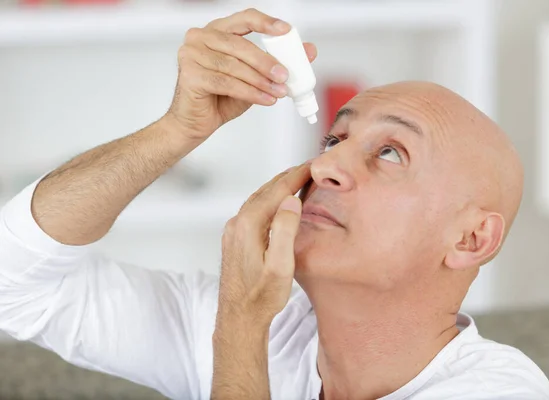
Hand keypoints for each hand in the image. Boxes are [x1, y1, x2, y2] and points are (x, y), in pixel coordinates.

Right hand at [163, 8, 317, 139]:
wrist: (194, 123)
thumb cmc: (220, 98)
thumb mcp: (255, 78)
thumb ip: (277, 63)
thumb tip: (309, 51)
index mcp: (217, 31)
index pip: (244, 18)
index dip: (266, 23)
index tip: (286, 31)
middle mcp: (200, 38)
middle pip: (240, 44)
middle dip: (266, 62)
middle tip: (285, 75)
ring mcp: (191, 54)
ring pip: (234, 66)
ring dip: (260, 81)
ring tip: (279, 92)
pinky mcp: (190, 75)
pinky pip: (226, 82)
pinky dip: (250, 92)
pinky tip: (265, 99)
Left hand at [217, 163, 310, 327]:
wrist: (238, 317)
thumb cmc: (262, 297)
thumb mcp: (280, 267)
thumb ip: (285, 231)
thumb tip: (291, 200)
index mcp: (249, 225)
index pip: (278, 191)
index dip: (298, 175)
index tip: (314, 164)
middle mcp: (237, 222)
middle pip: (267, 190)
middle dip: (289, 176)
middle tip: (310, 166)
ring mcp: (233, 229)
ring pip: (259, 198)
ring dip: (278, 187)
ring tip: (297, 178)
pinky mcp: (234, 237)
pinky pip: (253, 209)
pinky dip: (268, 199)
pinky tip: (277, 203)